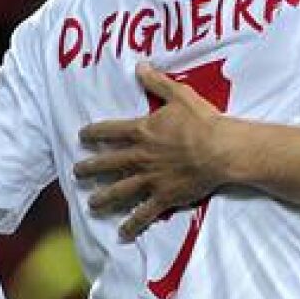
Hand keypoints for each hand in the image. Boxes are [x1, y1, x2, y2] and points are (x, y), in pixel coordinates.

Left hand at [74, 63, 233, 240]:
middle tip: (77, 172)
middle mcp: (140, 156)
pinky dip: (133, 224)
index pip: (109, 131)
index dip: (93, 133)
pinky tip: (122, 233)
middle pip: (108, 163)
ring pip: (119, 190)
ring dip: (103, 198)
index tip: (82, 136)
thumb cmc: (203, 121)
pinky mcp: (164, 196)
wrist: (221, 149)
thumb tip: (140, 65)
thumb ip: (158, 82)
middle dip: (89, 168)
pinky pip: (144, 213)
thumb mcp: (180, 95)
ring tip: (92, 204)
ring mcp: (150, 178)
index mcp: (142, 131)